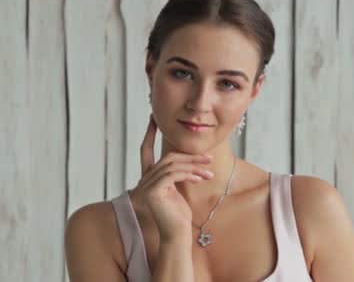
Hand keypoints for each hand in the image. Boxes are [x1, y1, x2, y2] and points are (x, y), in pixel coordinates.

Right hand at [130, 114, 214, 242]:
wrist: (176, 235)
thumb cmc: (179, 215)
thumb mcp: (180, 189)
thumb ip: (180, 173)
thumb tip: (195, 160)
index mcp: (148, 178)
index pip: (145, 150)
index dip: (149, 133)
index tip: (153, 118)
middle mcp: (143, 180)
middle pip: (167, 157)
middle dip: (189, 155)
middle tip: (208, 157)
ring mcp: (145, 186)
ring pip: (171, 165)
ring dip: (194, 165)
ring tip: (210, 169)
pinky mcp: (152, 192)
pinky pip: (172, 175)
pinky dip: (188, 174)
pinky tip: (201, 178)